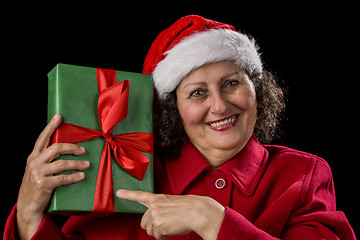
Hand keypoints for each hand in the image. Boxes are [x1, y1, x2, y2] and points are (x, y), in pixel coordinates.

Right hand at [16, 114, 89, 239]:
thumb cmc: (37, 186)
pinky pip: (63, 178)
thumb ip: (47, 159)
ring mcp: (38, 173)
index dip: (51, 126)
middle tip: (83, 150)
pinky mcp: (43, 184)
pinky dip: (74, 177)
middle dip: (72, 147)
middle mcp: (35, 162)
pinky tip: (82, 176)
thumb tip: (67, 150)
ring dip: (77, 163)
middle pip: (56, 148)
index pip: (42, 138)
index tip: (59, 116)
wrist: (28, 206)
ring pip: (62, 163)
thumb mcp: (38, 170)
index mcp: (33, 156)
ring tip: (86, 164)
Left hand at [116, 190, 224, 239]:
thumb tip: (154, 223)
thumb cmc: (190, 209)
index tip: (119, 193)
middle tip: (168, 223)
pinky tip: (173, 228)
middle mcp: (154, 205)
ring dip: (160, 231)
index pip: (141, 195)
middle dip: (153, 227)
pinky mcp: (156, 224)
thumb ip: (160, 209)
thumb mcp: (172, 204)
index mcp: (159, 198)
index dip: (129, 194)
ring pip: (150, 231)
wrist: (199, 211)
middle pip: (144, 223)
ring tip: (173, 224)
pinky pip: (157, 236)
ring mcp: (154, 214)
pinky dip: (165, 236)